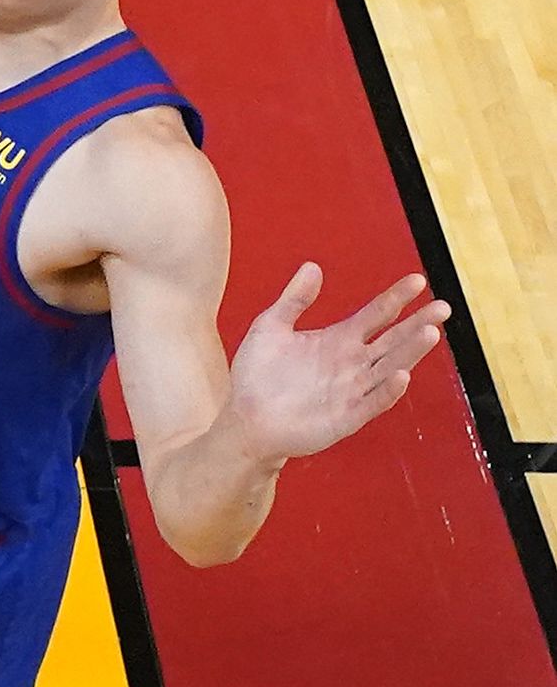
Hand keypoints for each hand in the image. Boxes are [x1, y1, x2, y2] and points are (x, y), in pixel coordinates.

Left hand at [225, 265, 451, 460]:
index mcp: (339, 340)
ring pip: (389, 368)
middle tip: (442, 307)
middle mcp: (352, 364)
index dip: (396, 298)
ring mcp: (352, 391)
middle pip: (393, 340)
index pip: (376, 315)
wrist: (243, 419)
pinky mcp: (345, 417)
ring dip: (410, 352)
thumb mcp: (271, 328)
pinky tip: (401, 375)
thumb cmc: (257, 376)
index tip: (417, 281)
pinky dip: (387, 391)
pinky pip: (372, 402)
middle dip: (418, 323)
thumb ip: (294, 299)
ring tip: (430, 333)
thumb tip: (311, 266)